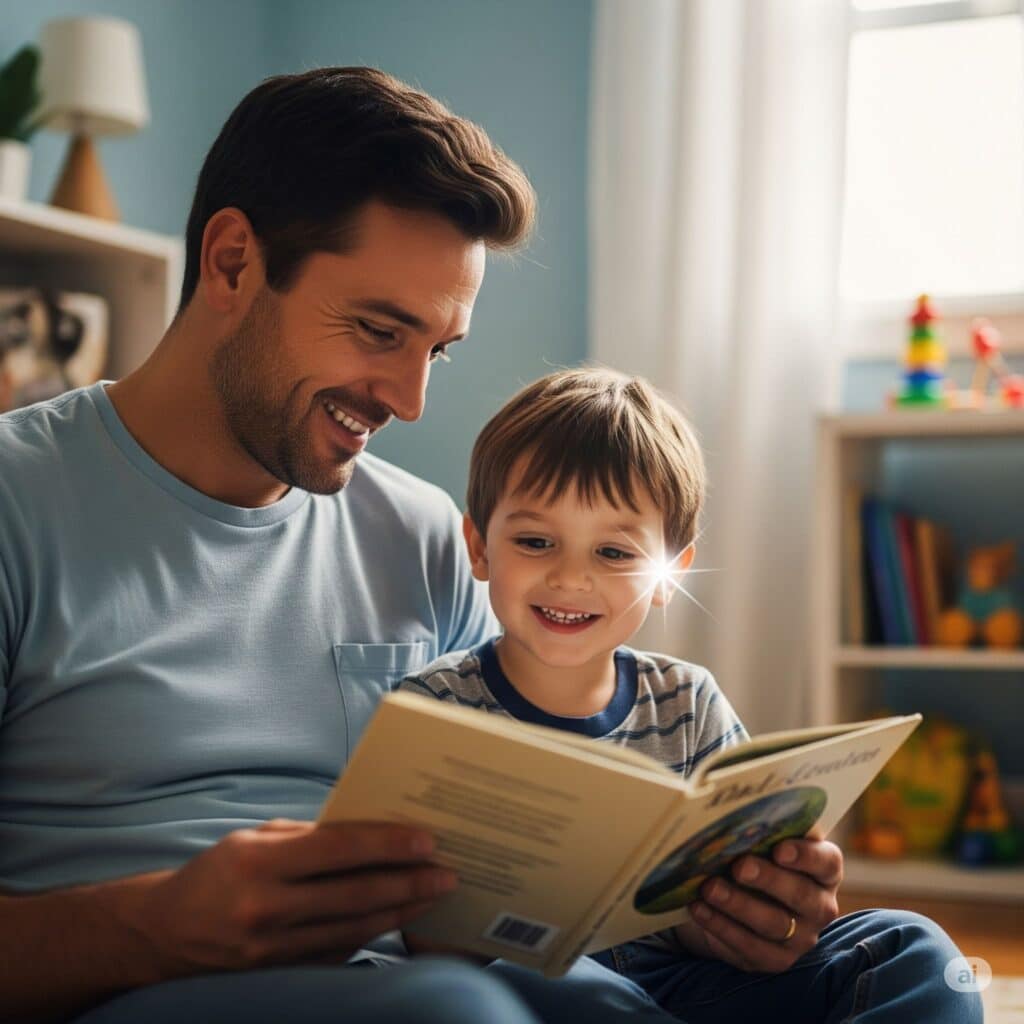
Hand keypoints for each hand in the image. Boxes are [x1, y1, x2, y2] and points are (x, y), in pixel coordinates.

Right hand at [126, 819, 458, 974]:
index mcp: (258, 862)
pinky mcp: (279, 974)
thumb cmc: (217, 872)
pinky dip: (373, 935)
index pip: (337, 849)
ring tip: (434, 894)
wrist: (163, 934)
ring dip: (400, 911)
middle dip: (407, 883)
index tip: (425, 839)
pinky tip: (399, 919)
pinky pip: (337, 952)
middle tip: (447, 872)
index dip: (386, 844)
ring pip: (353, 929)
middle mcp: (266, 908)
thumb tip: (368, 830)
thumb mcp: (253, 838)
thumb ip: (307, 836)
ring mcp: (272, 949)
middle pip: (354, 895)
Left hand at [685, 837, 842, 971]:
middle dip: (769, 880)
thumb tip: (741, 806)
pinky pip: (749, 947)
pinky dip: (720, 926)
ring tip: (709, 887)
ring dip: (738, 904)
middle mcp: (820, 907)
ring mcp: (800, 938)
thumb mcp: (764, 842)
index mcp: (824, 871)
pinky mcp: (774, 959)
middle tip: (739, 867)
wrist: (740, 897)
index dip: (806, 856)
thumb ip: (764, 828)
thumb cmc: (757, 857)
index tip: (779, 849)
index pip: (827, 863)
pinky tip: (698, 908)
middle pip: (802, 896)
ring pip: (773, 924)